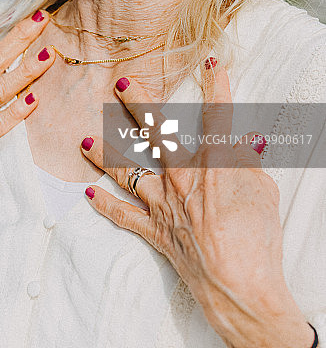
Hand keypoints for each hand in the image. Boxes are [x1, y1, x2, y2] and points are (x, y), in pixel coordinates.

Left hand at [80, 62, 313, 347]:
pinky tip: (87, 195)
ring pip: (127, 172)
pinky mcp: (155, 231)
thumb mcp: (263, 192)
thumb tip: (242, 148)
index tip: (211, 64)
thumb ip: (247, 166)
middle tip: (121, 84)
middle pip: (154, 132)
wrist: (239, 285)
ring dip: (104, 155)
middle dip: (136, 104)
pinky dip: (105, 206)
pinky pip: (124, 216)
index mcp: (212, 162)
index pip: (218, 115)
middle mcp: (180, 176)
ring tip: (85, 140)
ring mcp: (163, 204)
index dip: (216, 87)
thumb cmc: (257, 238)